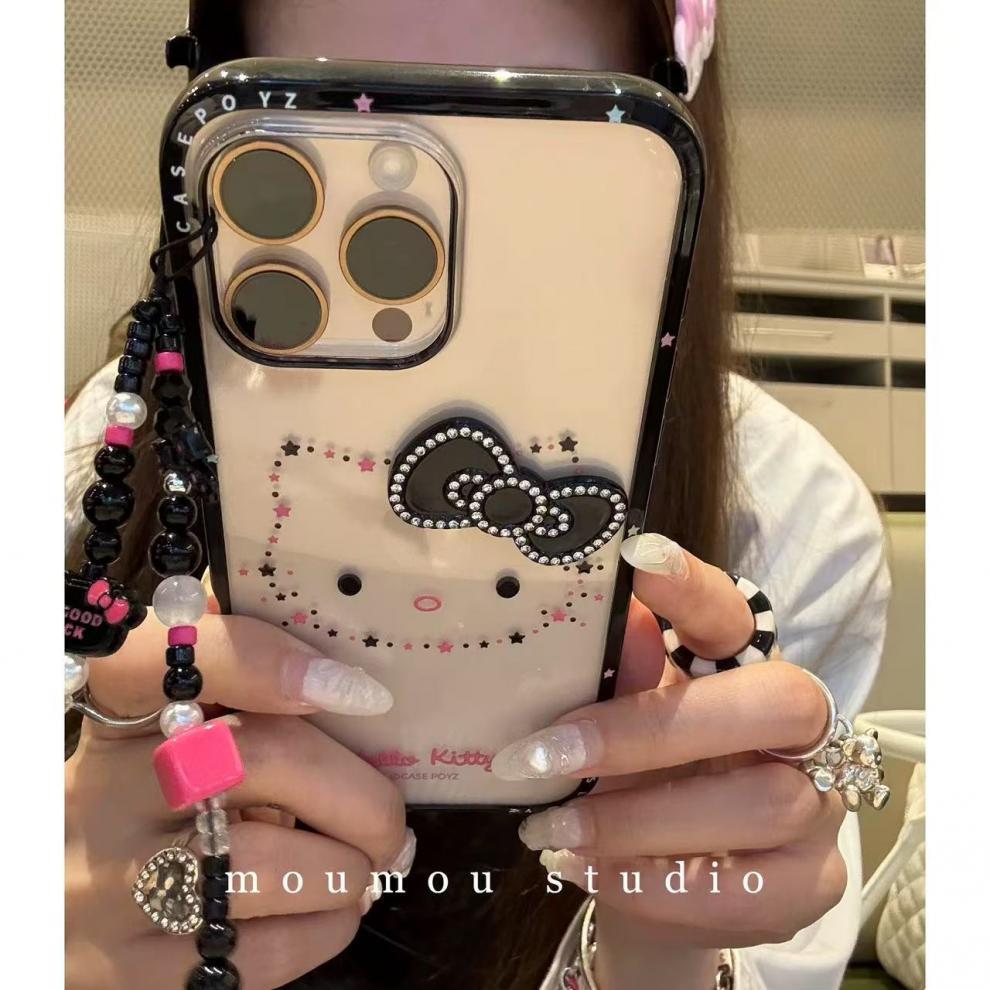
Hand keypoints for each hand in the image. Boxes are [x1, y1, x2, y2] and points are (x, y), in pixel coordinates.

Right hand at [66, 613, 411, 989]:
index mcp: (122, 712)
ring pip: (265, 863)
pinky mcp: (128, 967)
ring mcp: (113, 882)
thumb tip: (343, 677)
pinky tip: (331, 911)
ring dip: (344, 869)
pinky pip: (257, 951)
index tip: (354, 689)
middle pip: (256, 759)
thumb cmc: (151, 798)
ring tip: (362, 867)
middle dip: (356, 796)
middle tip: (390, 822)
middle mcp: (106, 788)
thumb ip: (240, 680)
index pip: (161, 654)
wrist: (66, 906)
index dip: (261, 661)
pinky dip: (323, 928)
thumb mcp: (171, 724)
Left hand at [493, 533, 845, 950]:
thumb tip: (603, 611)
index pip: (734, 612)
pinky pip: (746, 890)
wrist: (656, 880)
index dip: (693, 586)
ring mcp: (817, 804)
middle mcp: (799, 727)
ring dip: (635, 821)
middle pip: (775, 705)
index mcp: (745, 666)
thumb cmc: (635, 778)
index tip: (635, 558)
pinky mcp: (810, 882)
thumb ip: (616, 673)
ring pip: (761, 804)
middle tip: (544, 755)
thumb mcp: (612, 721)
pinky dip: (651, 883)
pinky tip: (584, 868)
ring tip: (549, 827)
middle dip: (650, 731)